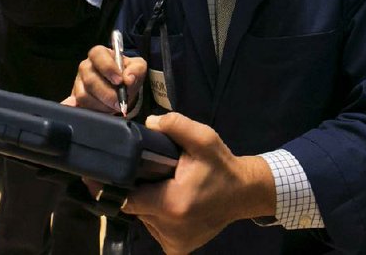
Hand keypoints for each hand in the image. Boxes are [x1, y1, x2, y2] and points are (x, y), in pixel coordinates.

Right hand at [64, 45, 146, 112]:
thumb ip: (136, 70)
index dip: (108, 68)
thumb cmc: (126, 74)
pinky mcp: (74, 97)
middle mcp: (85, 66)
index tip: (120, 81)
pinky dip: (87, 110)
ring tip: (112, 106)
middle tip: (120, 102)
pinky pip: (77, 106)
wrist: (120, 87)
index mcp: (99, 54)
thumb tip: (128, 79)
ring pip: (84, 96)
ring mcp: (78, 82)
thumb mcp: (138, 67)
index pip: (98, 55)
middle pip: (90, 80)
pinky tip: (96, 112)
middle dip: (107, 94)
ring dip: (101, 105)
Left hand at [121, 113, 275, 254]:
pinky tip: (170, 201)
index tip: (122, 171)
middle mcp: (170, 229)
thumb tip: (148, 123)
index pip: (128, 197)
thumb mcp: (203, 138)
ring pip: (144, 218)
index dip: (122, 183)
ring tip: (164, 186)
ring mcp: (173, 243)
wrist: (243, 193)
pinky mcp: (177, 249)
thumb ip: (176, 125)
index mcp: (173, 204)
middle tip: (153, 174)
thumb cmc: (221, 166)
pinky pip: (155, 228)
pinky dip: (158, 215)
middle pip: (136, 206)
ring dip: (148, 202)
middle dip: (140, 189)